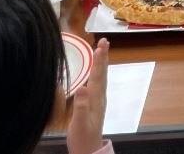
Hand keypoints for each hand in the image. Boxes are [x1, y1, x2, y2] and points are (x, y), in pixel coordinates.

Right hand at [67, 38, 108, 153]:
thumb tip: (83, 87)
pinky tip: (94, 71)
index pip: (98, 75)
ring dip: (100, 63)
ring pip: (100, 77)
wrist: (88, 150)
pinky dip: (96, 73)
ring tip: (101, 50)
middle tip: (104, 41)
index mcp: (96, 99)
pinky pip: (96, 83)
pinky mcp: (93, 103)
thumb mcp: (79, 123)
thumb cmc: (82, 137)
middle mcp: (99, 97)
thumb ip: (80, 106)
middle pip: (102, 73)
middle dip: (103, 56)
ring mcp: (97, 100)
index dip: (99, 60)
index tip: (101, 45)